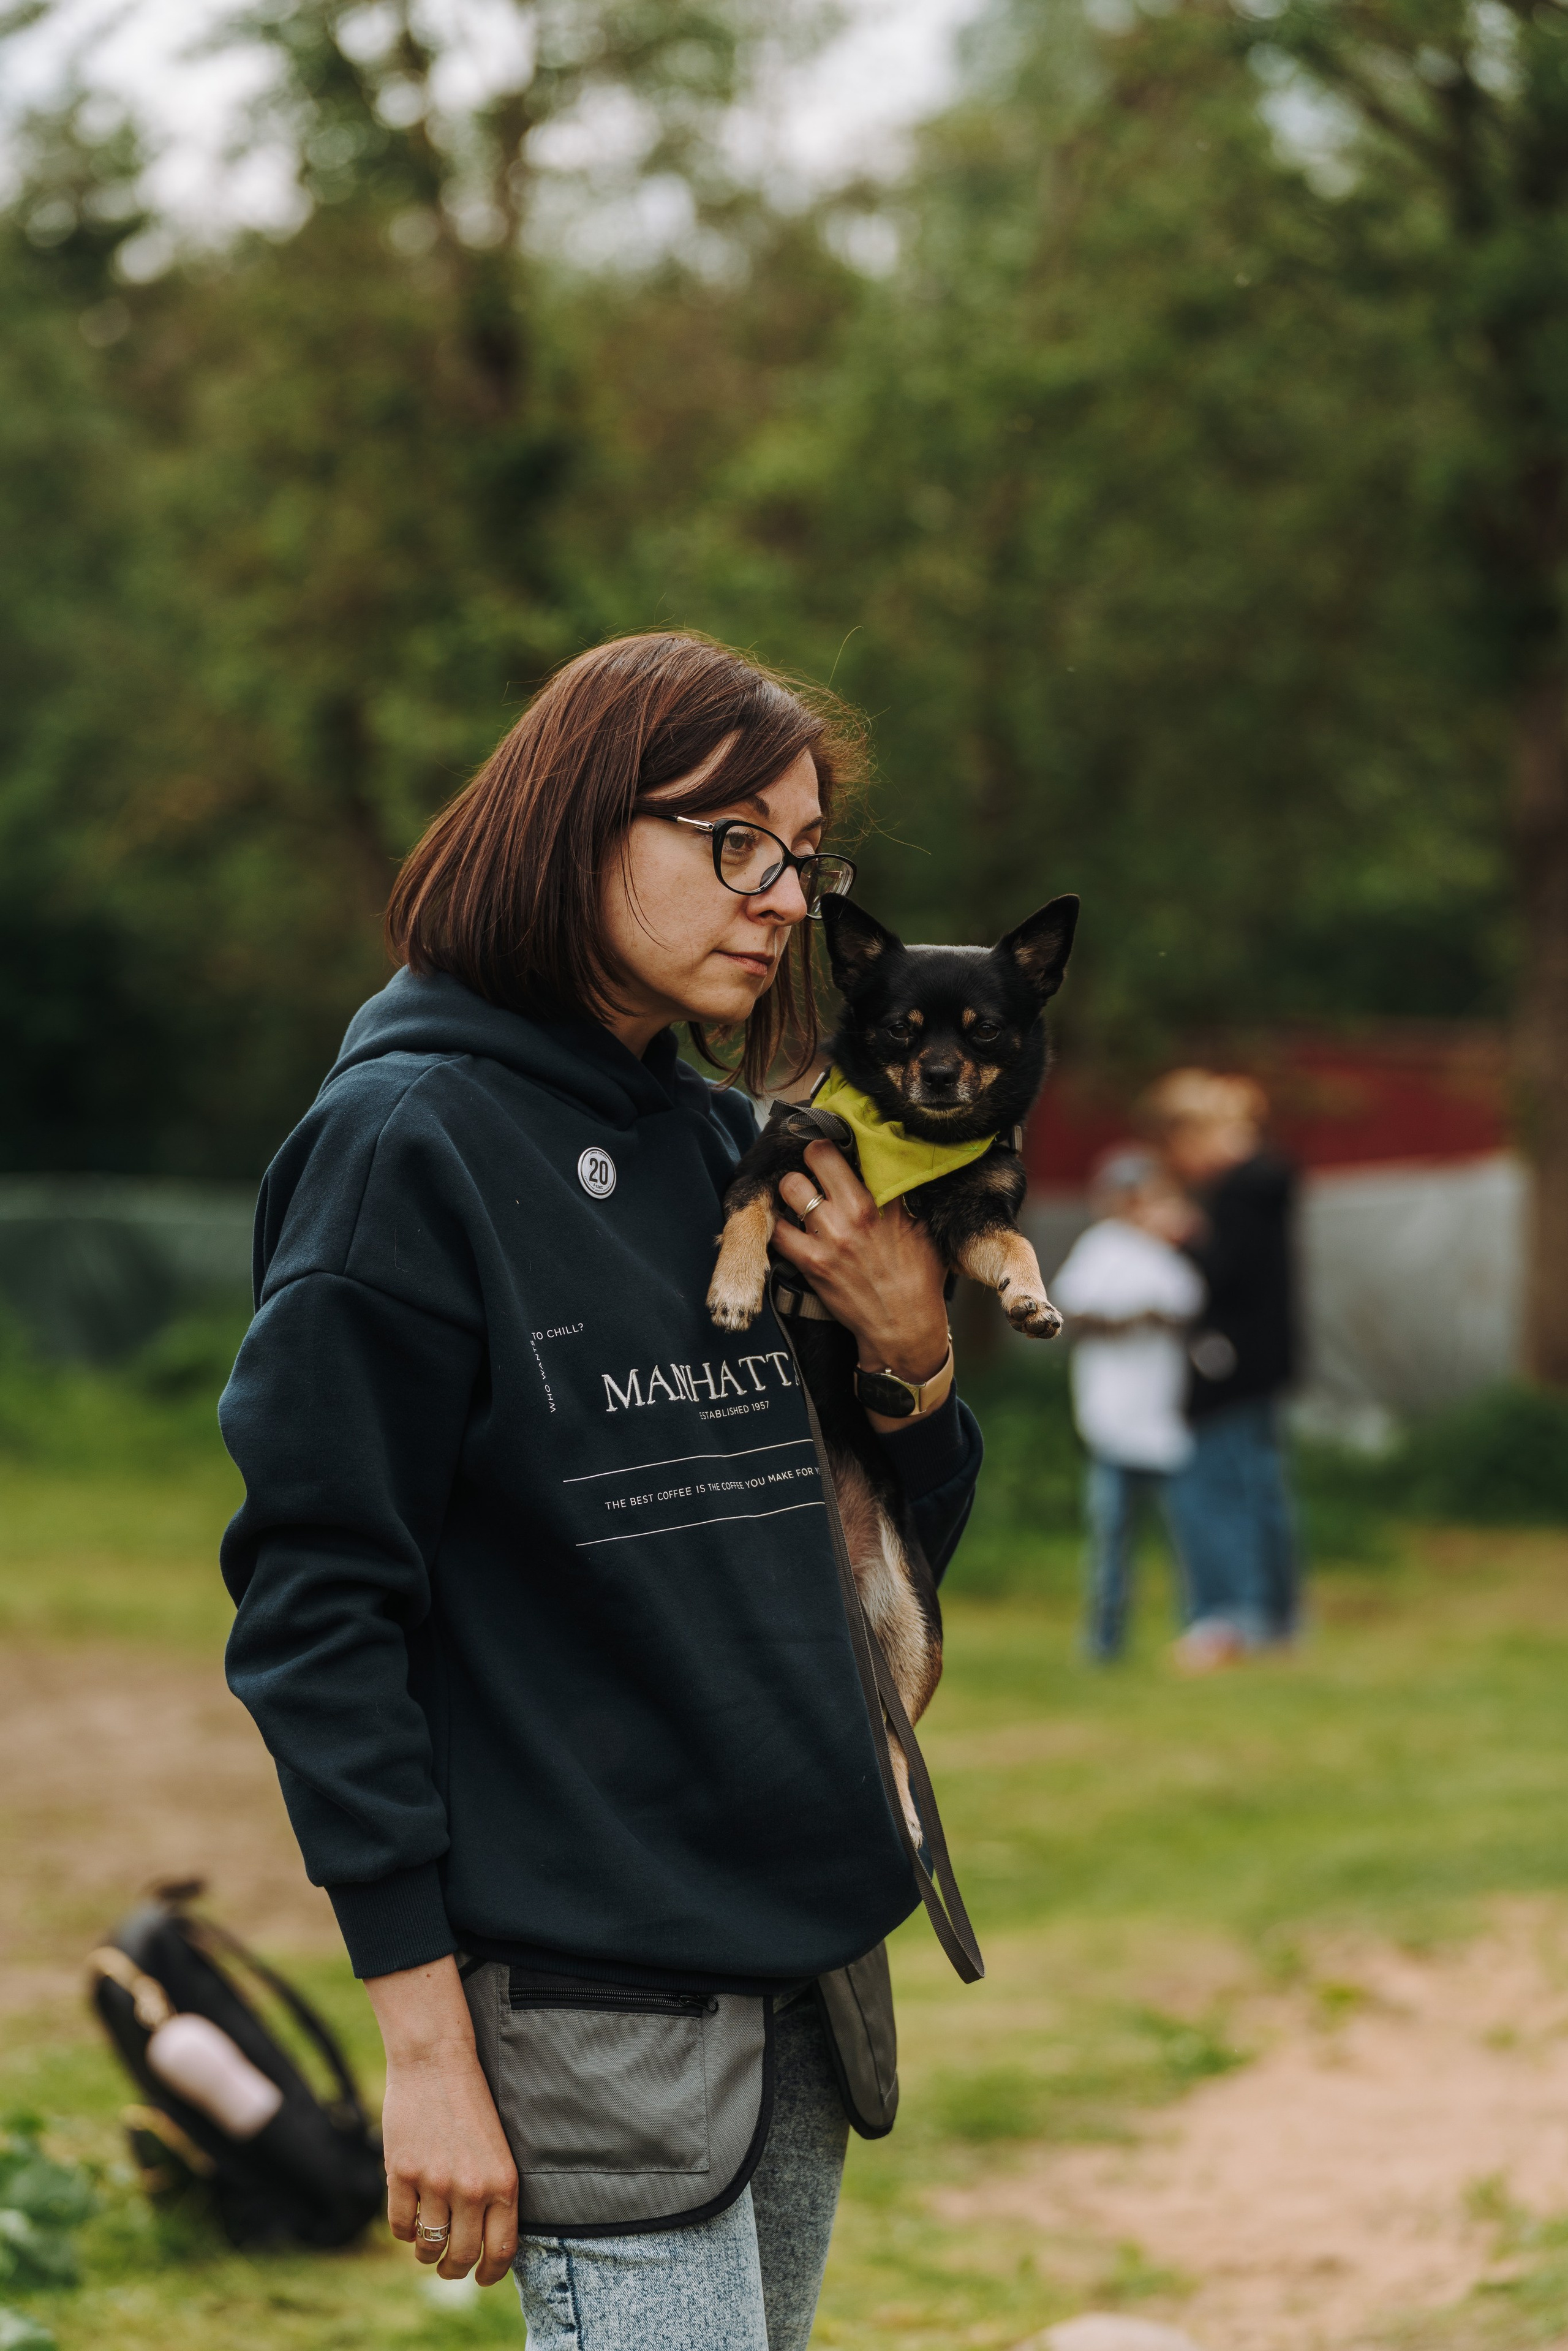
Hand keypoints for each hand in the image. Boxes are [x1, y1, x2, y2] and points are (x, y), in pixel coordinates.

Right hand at [365, 1957, 517, 2286]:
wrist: (436, 2060)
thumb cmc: (471, 2103)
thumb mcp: (497, 2149)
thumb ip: (493, 2192)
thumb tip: (487, 2242)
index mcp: (503, 2182)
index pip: (502, 2250)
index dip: (490, 2273)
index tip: (482, 2278)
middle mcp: (472, 2189)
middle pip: (462, 2256)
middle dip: (454, 2269)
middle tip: (448, 2267)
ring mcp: (435, 2183)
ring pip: (429, 2246)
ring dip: (426, 2253)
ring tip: (427, 2245)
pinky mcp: (402, 2174)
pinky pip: (401, 2225)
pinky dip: (404, 2229)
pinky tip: (409, 2216)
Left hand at [773, 1141, 950, 1387]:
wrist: (904, 1325)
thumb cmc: (918, 1278)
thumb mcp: (922, 1228)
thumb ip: (902, 1197)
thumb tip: (893, 1170)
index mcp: (885, 1200)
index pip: (858, 1149)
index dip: (842, 1137)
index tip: (836, 1134)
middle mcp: (855, 1212)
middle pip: (816, 1155)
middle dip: (812, 1155)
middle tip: (814, 1164)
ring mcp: (829, 1237)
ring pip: (791, 1187)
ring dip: (792, 1188)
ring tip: (800, 1196)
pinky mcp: (811, 1262)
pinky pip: (779, 1230)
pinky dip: (780, 1225)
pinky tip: (790, 1226)